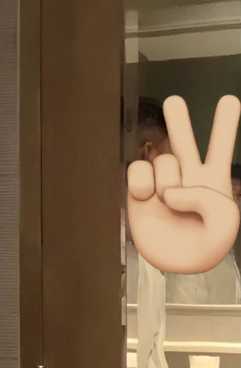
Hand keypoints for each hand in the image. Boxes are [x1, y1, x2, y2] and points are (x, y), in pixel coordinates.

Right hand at [127, 95, 240, 273]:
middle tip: (174, 101)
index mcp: (214, 181)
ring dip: (168, 178)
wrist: (177, 266)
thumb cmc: (207, 245)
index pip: (219, 147)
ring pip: (162, 158)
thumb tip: (169, 190)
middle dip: (178, 122)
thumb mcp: (225, 221)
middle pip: (183, 142)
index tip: (229, 100)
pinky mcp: (138, 194)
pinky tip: (148, 197)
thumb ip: (204, 198)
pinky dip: (143, 182)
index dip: (224, 124)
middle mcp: (187, 178)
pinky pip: (138, 171)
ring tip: (169, 200)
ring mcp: (161, 184)